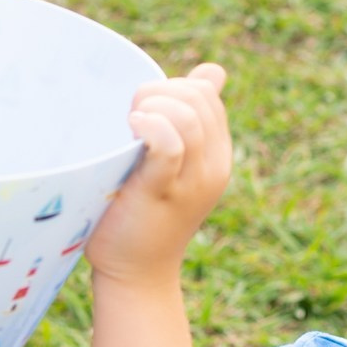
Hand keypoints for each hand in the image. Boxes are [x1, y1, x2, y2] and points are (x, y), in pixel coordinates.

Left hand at [83, 63, 230, 286]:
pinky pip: (170, 144)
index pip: (206, 94)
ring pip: (187, 115)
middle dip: (159, 90)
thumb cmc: (144, 215)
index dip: (172, 87)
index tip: (143, 111)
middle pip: (198, 98)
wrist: (137, 273)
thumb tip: (212, 72)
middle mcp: (213, 167)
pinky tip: (132, 129)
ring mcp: (192, 181)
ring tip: (128, 126)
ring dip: (151, 105)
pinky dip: (150, 126)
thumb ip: (189, 120)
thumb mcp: (174, 163)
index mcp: (217, 156)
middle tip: (130, 117)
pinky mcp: (164, 192)